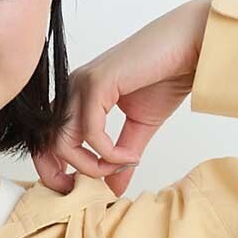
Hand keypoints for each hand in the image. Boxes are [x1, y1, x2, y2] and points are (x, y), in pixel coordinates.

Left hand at [33, 0, 211, 198]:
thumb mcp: (139, 128)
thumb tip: (113, 189)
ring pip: (64, 143)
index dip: (54, 171)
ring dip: (91, 167)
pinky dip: (110, 153)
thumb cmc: (166, 76)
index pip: (49, 138)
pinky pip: (92, 133)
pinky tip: (131, 155)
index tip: (77, 190)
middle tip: (94, 191)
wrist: (188, 46)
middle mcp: (73, 89)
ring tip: (119, 167)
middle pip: (48, 144)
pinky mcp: (97, 82)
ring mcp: (82, 84)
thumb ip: (120, 157)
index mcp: (78, 96)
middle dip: (64, 176)